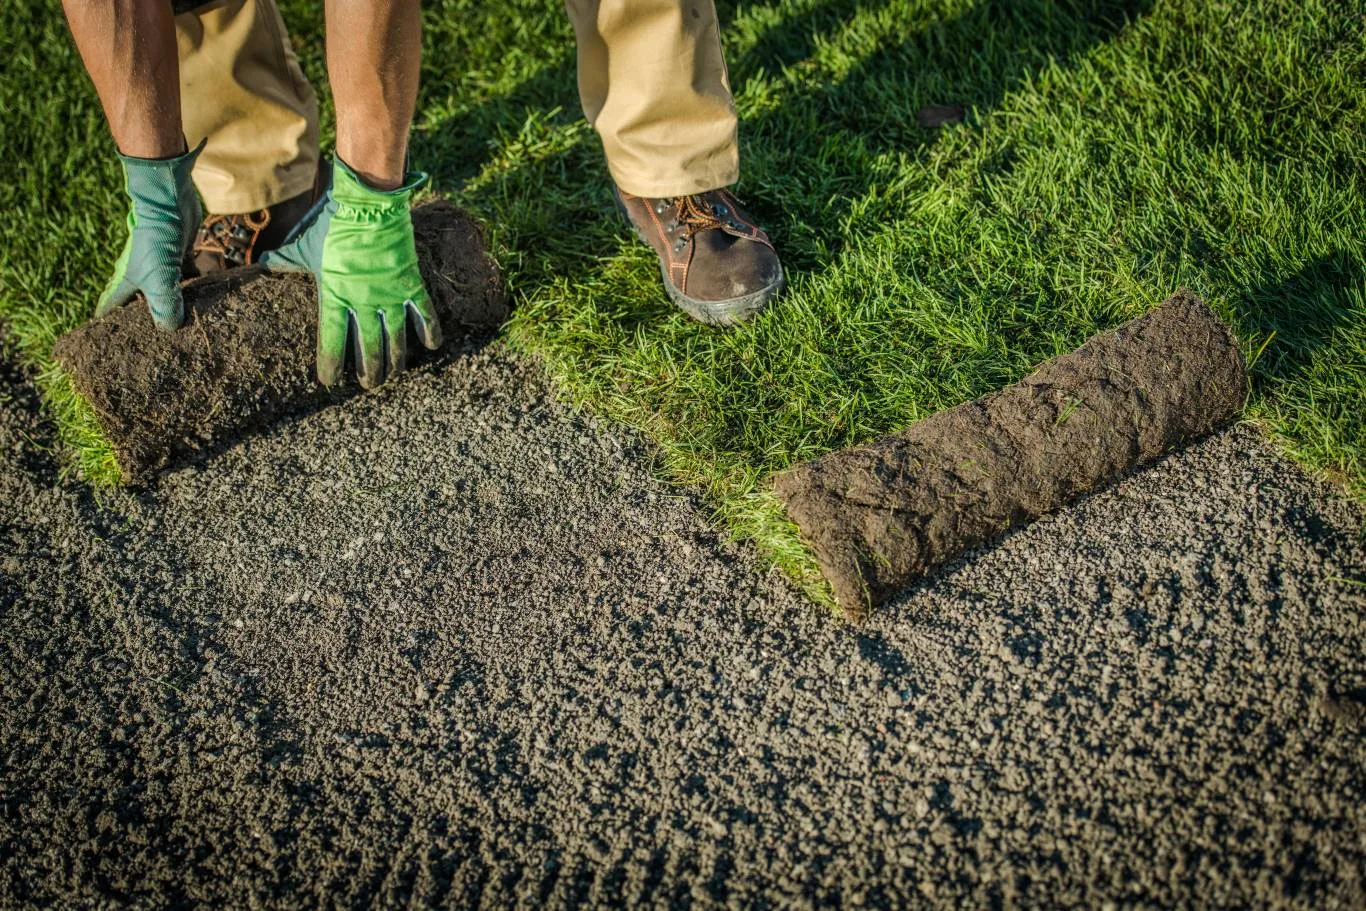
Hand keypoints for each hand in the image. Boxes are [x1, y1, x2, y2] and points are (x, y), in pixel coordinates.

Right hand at [96, 140, 202, 329]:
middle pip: (141, 303)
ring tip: (189, 328)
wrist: (169, 202)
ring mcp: (161, 265)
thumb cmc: (155, 240)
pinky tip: (209, 302)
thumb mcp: (159, 278)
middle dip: (147, 320)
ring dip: (177, 306)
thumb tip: (170, 328)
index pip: (110, 307)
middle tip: (159, 342)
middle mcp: (142, 275)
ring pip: (167, 292)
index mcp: (128, 282)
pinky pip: (187, 278)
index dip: (107, 325)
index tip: (107, 342)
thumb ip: (164, 306)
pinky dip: (195, 289)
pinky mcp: (180, 256)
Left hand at [260, 157, 441, 387]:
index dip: (331, 367)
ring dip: (395, 362)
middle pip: (369, 350)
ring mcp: (390, 295)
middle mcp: (363, 303)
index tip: (330, 382)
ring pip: (396, 340)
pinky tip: (431, 346)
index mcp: (335, 297)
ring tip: (392, 376)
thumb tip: (261, 265)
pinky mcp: (410, 284)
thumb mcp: (305, 247)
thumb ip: (286, 261)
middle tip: (368, 385)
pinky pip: (424, 314)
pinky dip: (430, 331)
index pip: (332, 343)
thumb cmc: (332, 224)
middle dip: (369, 372)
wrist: (368, 202)